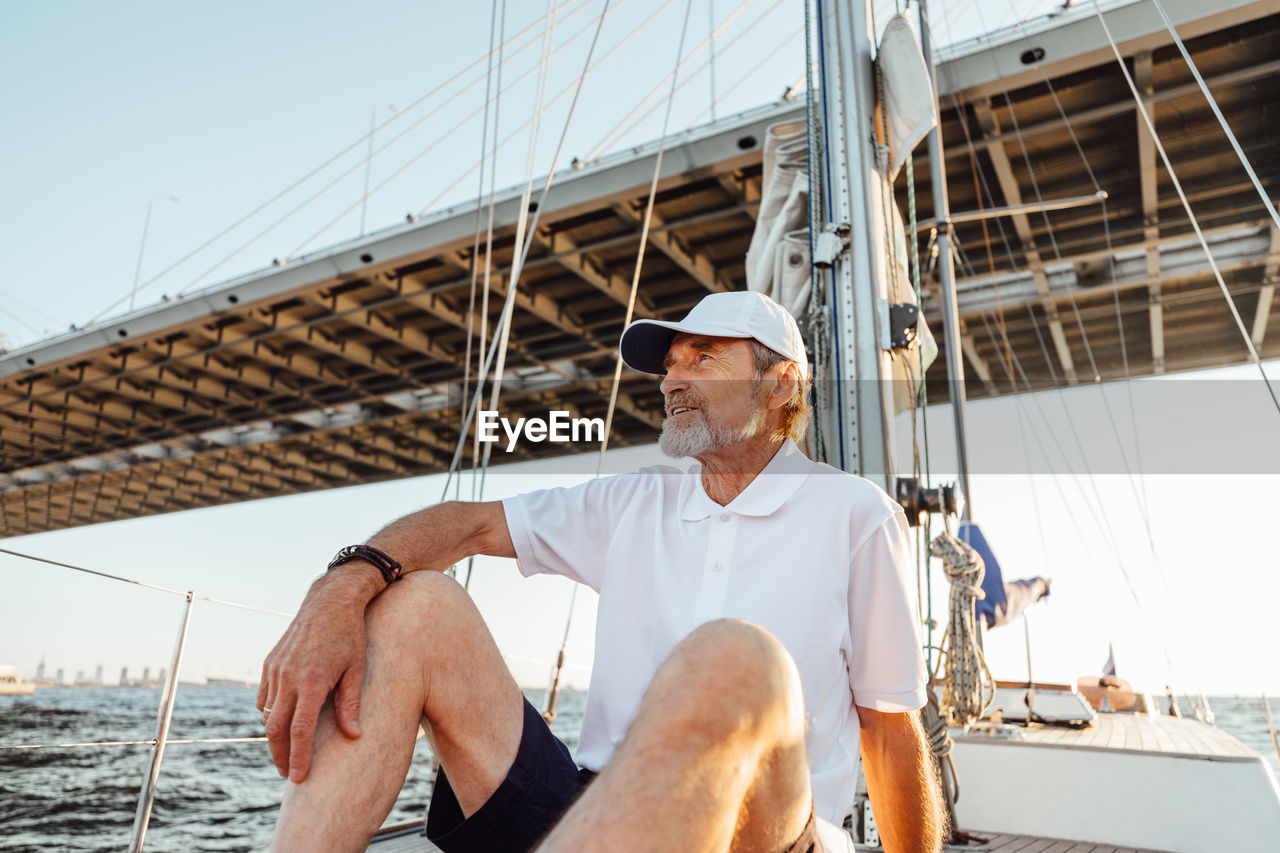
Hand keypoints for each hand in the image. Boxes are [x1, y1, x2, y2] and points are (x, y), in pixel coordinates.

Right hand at [257, 567, 380, 781]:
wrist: (330, 601)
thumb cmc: (350, 634)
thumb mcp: (356, 669)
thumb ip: (350, 704)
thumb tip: (354, 736)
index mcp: (312, 680)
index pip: (300, 730)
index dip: (298, 757)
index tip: (298, 777)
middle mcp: (288, 676)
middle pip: (276, 728)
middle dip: (281, 754)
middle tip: (289, 773)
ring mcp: (275, 669)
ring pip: (267, 714)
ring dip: (275, 736)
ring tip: (287, 751)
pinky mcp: (269, 663)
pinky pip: (264, 697)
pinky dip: (269, 714)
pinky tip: (281, 723)